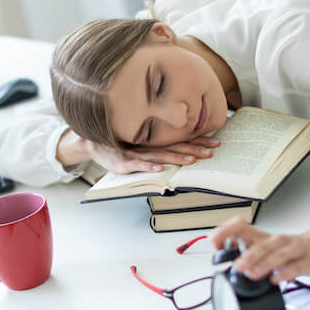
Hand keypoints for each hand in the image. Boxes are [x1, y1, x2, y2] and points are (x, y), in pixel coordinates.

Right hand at [85, 136, 219, 173]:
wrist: (93, 143)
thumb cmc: (120, 144)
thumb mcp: (142, 142)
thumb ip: (160, 145)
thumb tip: (185, 149)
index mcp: (155, 140)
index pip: (181, 139)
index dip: (198, 140)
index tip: (216, 141)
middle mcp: (148, 145)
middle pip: (174, 146)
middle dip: (194, 149)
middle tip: (212, 152)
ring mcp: (136, 153)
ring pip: (159, 155)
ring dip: (175, 158)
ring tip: (191, 161)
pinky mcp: (123, 163)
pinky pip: (137, 165)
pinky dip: (148, 167)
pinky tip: (159, 170)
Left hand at [208, 208, 309, 283]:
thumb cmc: (293, 246)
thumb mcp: (268, 245)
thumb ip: (249, 248)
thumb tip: (227, 250)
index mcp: (265, 237)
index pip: (243, 228)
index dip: (228, 233)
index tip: (215, 242)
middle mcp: (278, 241)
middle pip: (261, 246)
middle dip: (248, 256)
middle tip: (236, 266)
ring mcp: (294, 250)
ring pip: (278, 255)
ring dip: (264, 264)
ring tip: (251, 273)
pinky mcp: (308, 261)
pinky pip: (296, 268)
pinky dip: (286, 274)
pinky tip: (277, 280)